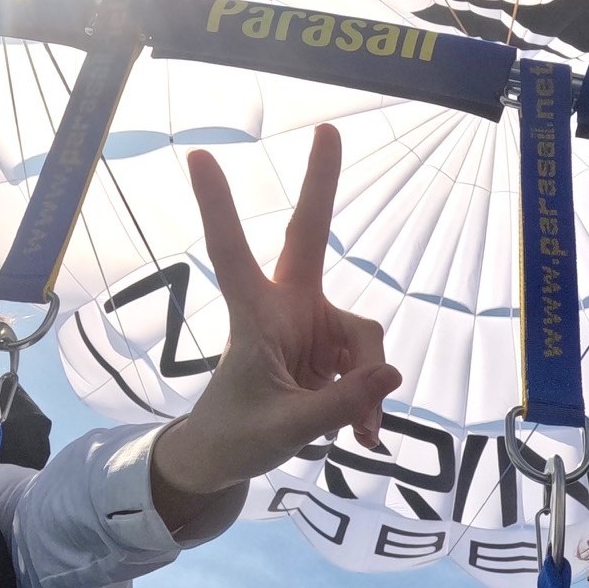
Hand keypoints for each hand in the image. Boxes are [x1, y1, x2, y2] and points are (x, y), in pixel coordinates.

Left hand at [150, 125, 401, 506]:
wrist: (230, 457)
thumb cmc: (238, 435)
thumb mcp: (286, 429)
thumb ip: (338, 405)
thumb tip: (392, 373)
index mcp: (254, 318)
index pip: (231, 254)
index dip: (218, 208)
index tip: (197, 157)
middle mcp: (287, 309)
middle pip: (309, 237)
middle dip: (321, 186)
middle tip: (329, 129)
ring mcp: (314, 326)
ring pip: (364, 335)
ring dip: (366, 385)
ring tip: (359, 432)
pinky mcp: (336, 351)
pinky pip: (370, 367)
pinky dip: (369, 399)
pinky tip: (361, 432)